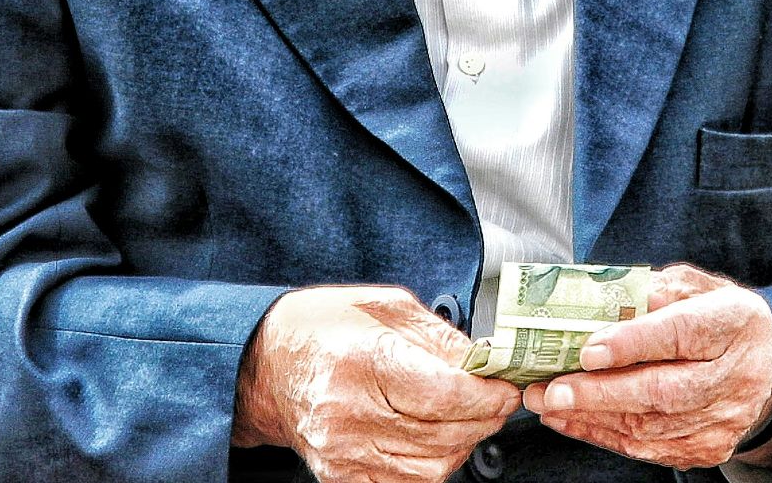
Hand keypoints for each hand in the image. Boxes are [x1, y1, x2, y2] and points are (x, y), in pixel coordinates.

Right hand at [233, 286, 521, 482]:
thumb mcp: (385, 306)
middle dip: (483, 419)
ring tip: (466, 418)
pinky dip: (432, 467)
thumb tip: (485, 362)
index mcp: (361, 359)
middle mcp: (348, 411)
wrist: (266, 363)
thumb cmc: (321, 327)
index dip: (487, 395)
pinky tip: (435, 440)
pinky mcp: (340, 477)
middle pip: (443, 433)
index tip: (505, 388)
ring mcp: (342, 451)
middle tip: (497, 401)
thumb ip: (440, 337)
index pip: (444, 393)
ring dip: (462, 444)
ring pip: (431, 468)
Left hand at [522, 264, 771, 468]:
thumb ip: (655, 289)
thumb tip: (605, 300)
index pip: (682, 333)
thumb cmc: (714, 316)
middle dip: (601, 393)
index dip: (633, 343)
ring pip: (651, 427)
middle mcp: (737, 375)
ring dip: (591, 417)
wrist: (761, 362)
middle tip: (552, 390)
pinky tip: (572, 420)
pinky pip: (649, 448)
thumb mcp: (694, 286)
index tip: (588, 350)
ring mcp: (725, 419)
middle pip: (664, 391)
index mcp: (735, 321)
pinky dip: (604, 435)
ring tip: (547, 403)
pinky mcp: (709, 447)